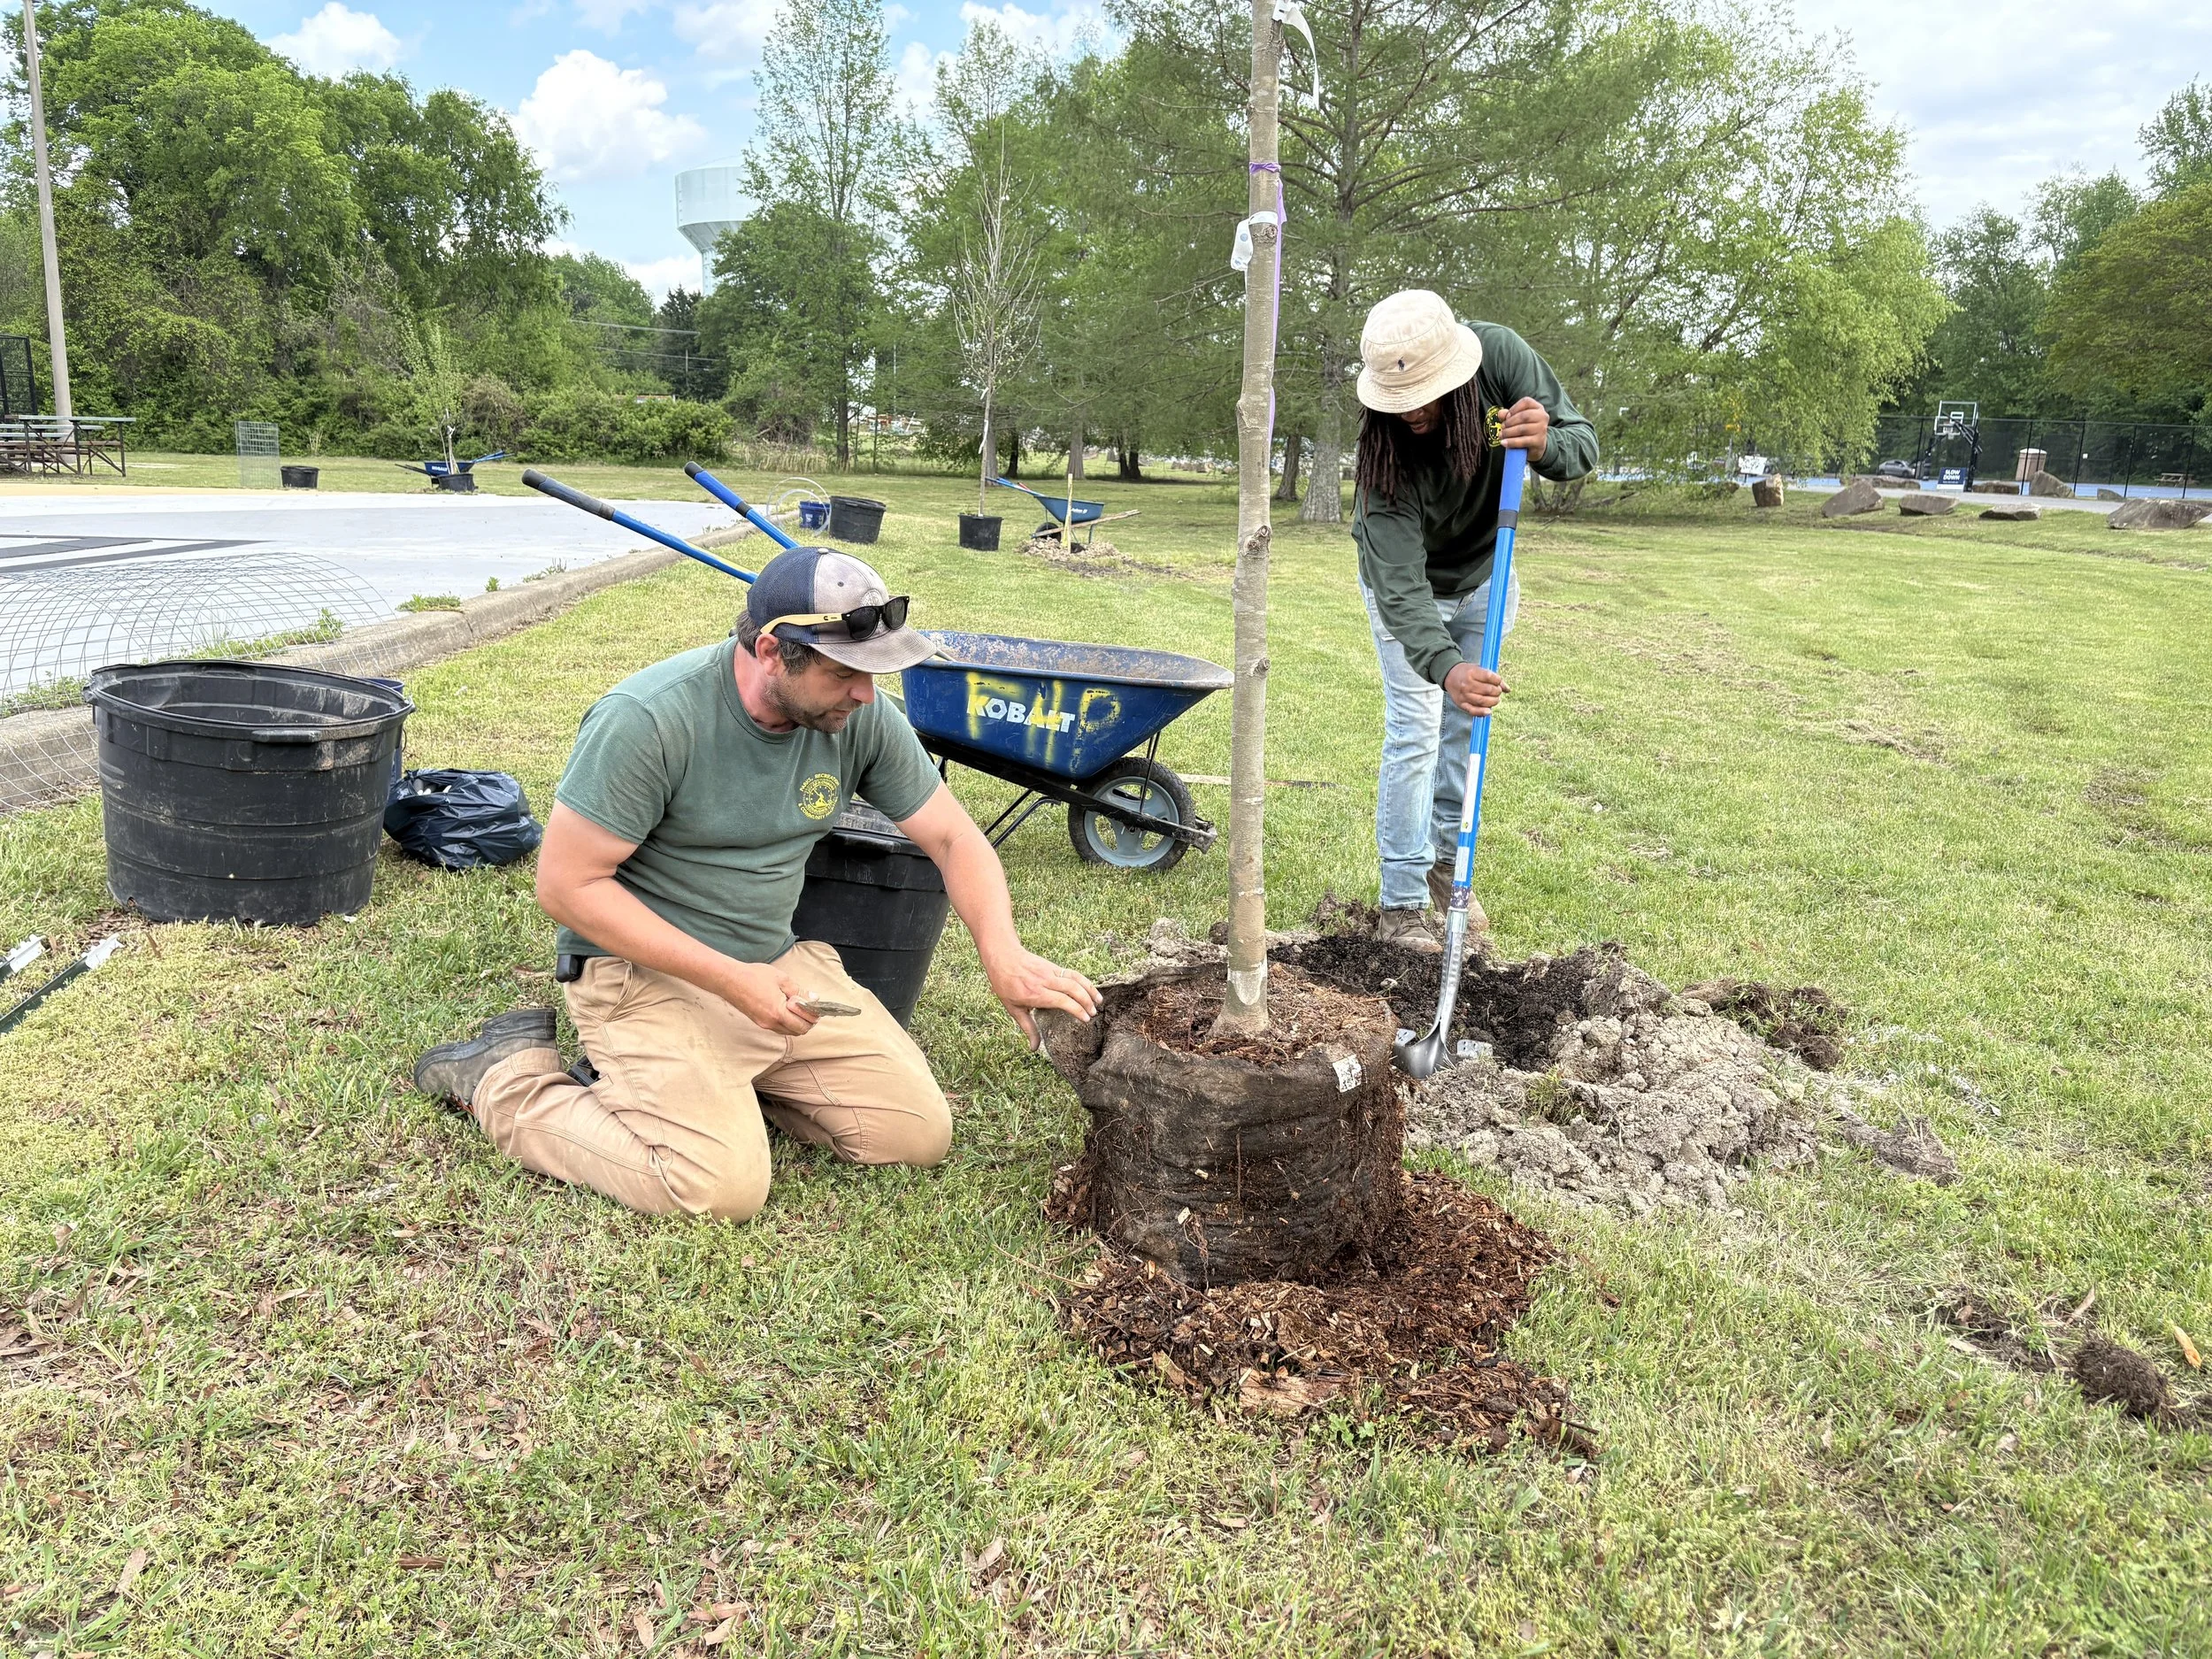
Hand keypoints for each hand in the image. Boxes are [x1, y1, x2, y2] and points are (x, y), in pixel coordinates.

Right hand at [722, 961, 820, 1035]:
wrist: (729, 979)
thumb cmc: (754, 976)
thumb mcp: (781, 979)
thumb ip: (799, 991)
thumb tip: (814, 999)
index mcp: (778, 1012)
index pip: (803, 1024)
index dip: (813, 1017)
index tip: (817, 1007)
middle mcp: (771, 1023)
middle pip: (797, 1031)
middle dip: (807, 1022)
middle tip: (810, 1008)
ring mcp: (764, 1024)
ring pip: (788, 1031)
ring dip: (797, 1022)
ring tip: (799, 1007)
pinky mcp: (758, 1022)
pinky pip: (778, 1028)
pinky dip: (787, 1022)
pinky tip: (787, 1008)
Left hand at [981, 945, 1101, 1047]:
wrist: (1003, 957)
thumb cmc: (1006, 984)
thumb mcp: (1013, 1009)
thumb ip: (1028, 1028)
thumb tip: (1034, 1048)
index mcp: (1036, 994)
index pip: (1062, 1001)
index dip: (1077, 1010)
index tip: (1086, 1019)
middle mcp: (1045, 982)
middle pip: (1073, 989)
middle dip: (1086, 1001)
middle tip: (1093, 1013)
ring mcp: (1050, 972)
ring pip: (1075, 979)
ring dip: (1089, 989)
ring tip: (1099, 1001)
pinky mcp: (1053, 966)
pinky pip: (1072, 973)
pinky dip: (1084, 980)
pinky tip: (1090, 989)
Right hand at [1444, 661, 1504, 715]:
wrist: (1449, 676)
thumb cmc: (1468, 672)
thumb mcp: (1479, 669)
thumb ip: (1494, 678)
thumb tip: (1508, 690)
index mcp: (1472, 672)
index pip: (1490, 677)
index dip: (1498, 680)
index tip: (1498, 681)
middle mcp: (1467, 684)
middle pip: (1488, 690)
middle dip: (1497, 691)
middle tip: (1497, 691)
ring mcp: (1464, 695)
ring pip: (1483, 701)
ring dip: (1493, 701)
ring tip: (1494, 699)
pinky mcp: (1461, 704)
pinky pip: (1473, 710)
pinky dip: (1482, 712)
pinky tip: (1488, 711)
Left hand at [1498, 396, 1548, 458]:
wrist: (1537, 445)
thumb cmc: (1525, 428)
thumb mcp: (1517, 419)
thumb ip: (1508, 415)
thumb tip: (1500, 413)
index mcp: (1538, 407)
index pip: (1526, 402)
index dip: (1514, 408)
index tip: (1506, 416)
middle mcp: (1543, 416)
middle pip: (1524, 416)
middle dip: (1509, 422)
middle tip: (1502, 427)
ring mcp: (1542, 429)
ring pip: (1523, 429)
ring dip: (1508, 432)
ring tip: (1501, 435)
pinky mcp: (1539, 441)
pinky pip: (1523, 441)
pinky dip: (1511, 442)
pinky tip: (1504, 443)